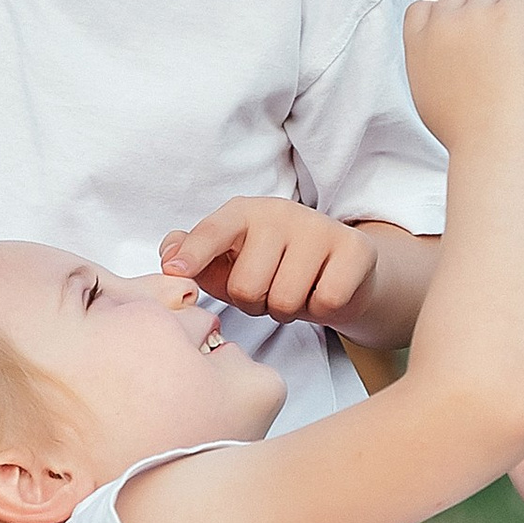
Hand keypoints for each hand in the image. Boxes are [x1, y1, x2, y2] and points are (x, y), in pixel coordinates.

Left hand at [160, 197, 380, 325]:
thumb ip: (193, 257)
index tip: (175, 271)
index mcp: (243, 213)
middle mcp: (281, 212)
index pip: (213, 232)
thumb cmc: (273, 268)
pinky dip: (321, 310)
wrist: (339, 272)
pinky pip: (326, 302)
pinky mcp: (355, 248)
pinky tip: (322, 292)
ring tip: (294, 292)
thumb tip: (169, 256)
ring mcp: (319, 227)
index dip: (193, 254)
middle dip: (254, 304)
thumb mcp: (227, 263)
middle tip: (268, 292)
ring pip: (285, 299)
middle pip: (247, 286)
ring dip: (287, 310)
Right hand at [401, 0, 523, 145]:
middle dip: (479, 16)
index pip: (424, 7)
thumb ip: (433, 62)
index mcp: (418, 42)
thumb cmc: (466, 133)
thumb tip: (453, 51)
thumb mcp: (429, 94)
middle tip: (500, 48)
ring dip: (507, 13)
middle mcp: (442, 22)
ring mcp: (474, 15)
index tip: (468, 38)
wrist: (490, 142)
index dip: (447, 18)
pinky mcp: (507, 15)